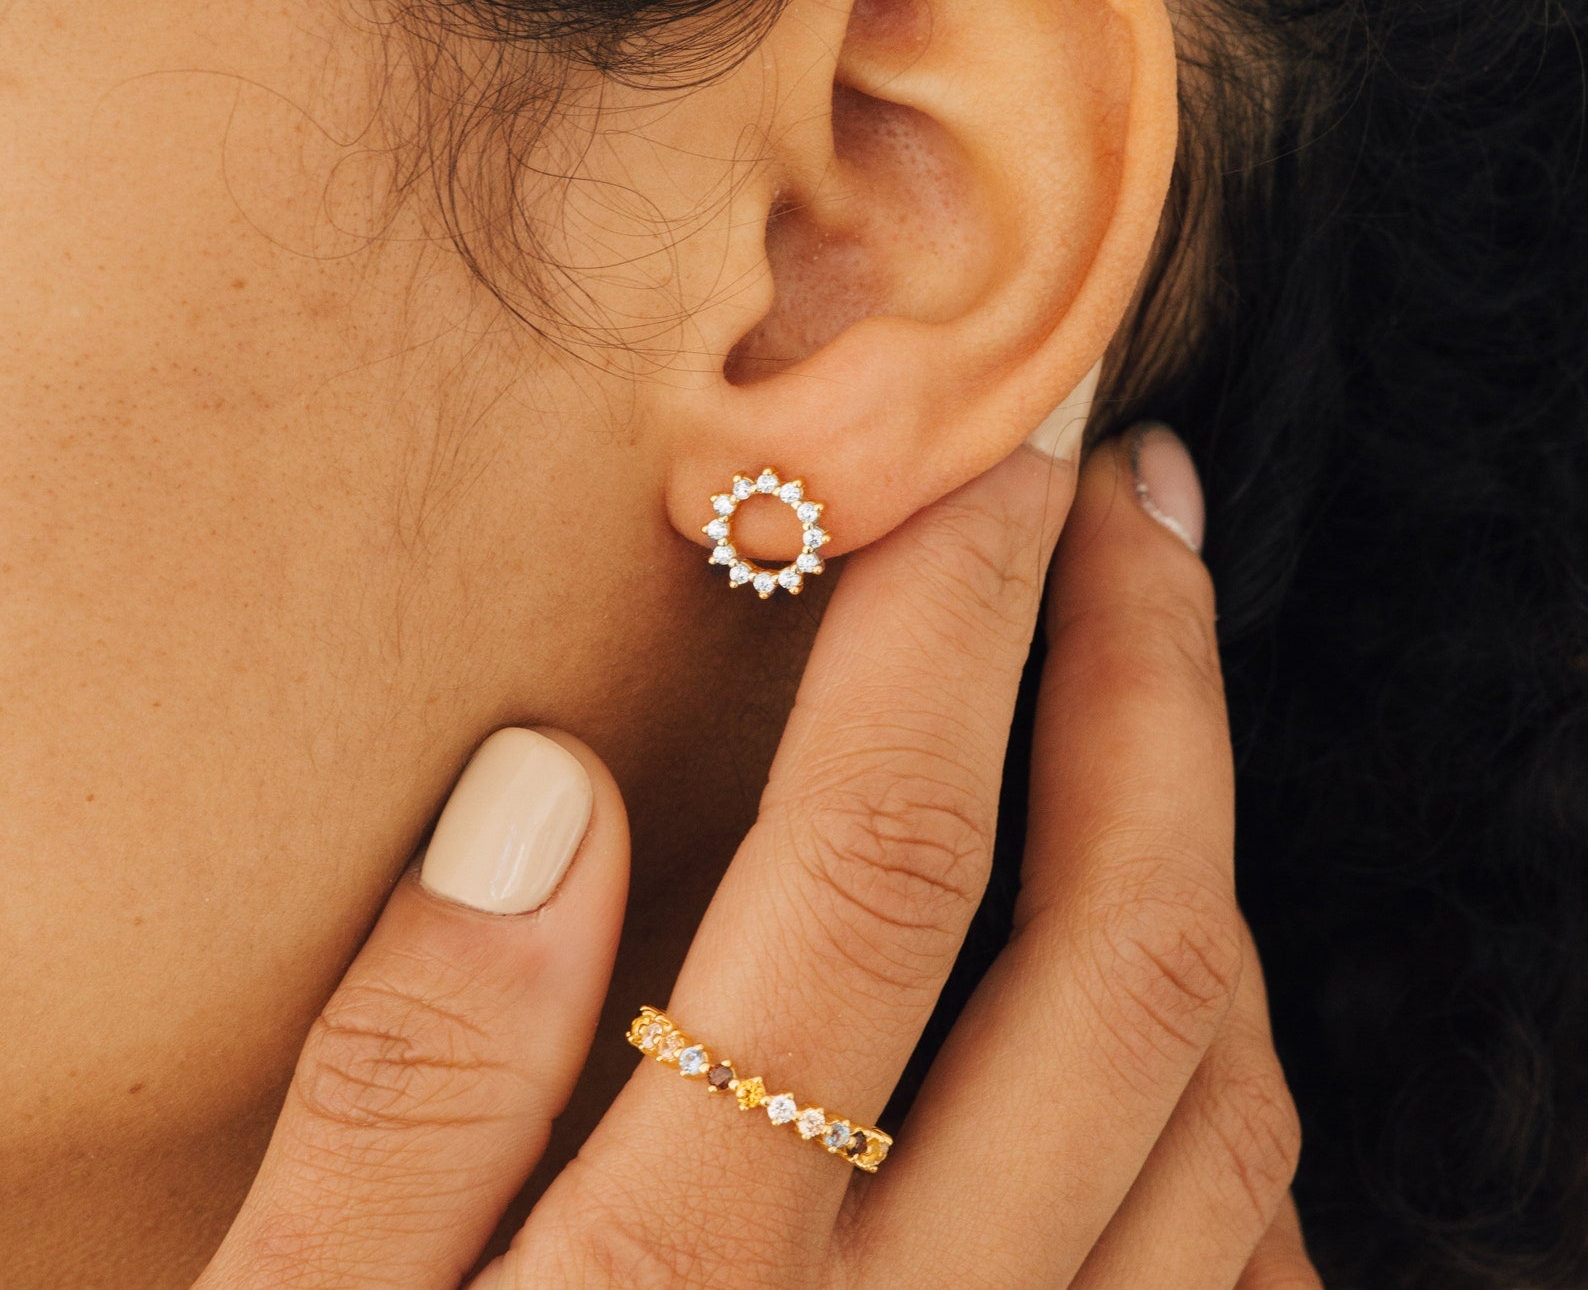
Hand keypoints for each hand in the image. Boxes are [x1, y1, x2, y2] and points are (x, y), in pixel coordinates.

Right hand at [197, 429, 1321, 1287]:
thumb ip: (401, 1091)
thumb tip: (538, 792)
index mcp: (687, 1282)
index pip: (876, 858)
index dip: (952, 624)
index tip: (991, 458)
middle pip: (1116, 946)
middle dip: (1149, 676)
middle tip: (1131, 498)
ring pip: (1219, 1093)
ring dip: (1213, 841)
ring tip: (1162, 674)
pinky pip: (1244, 1253)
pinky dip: (1239, 1076)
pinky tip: (1182, 970)